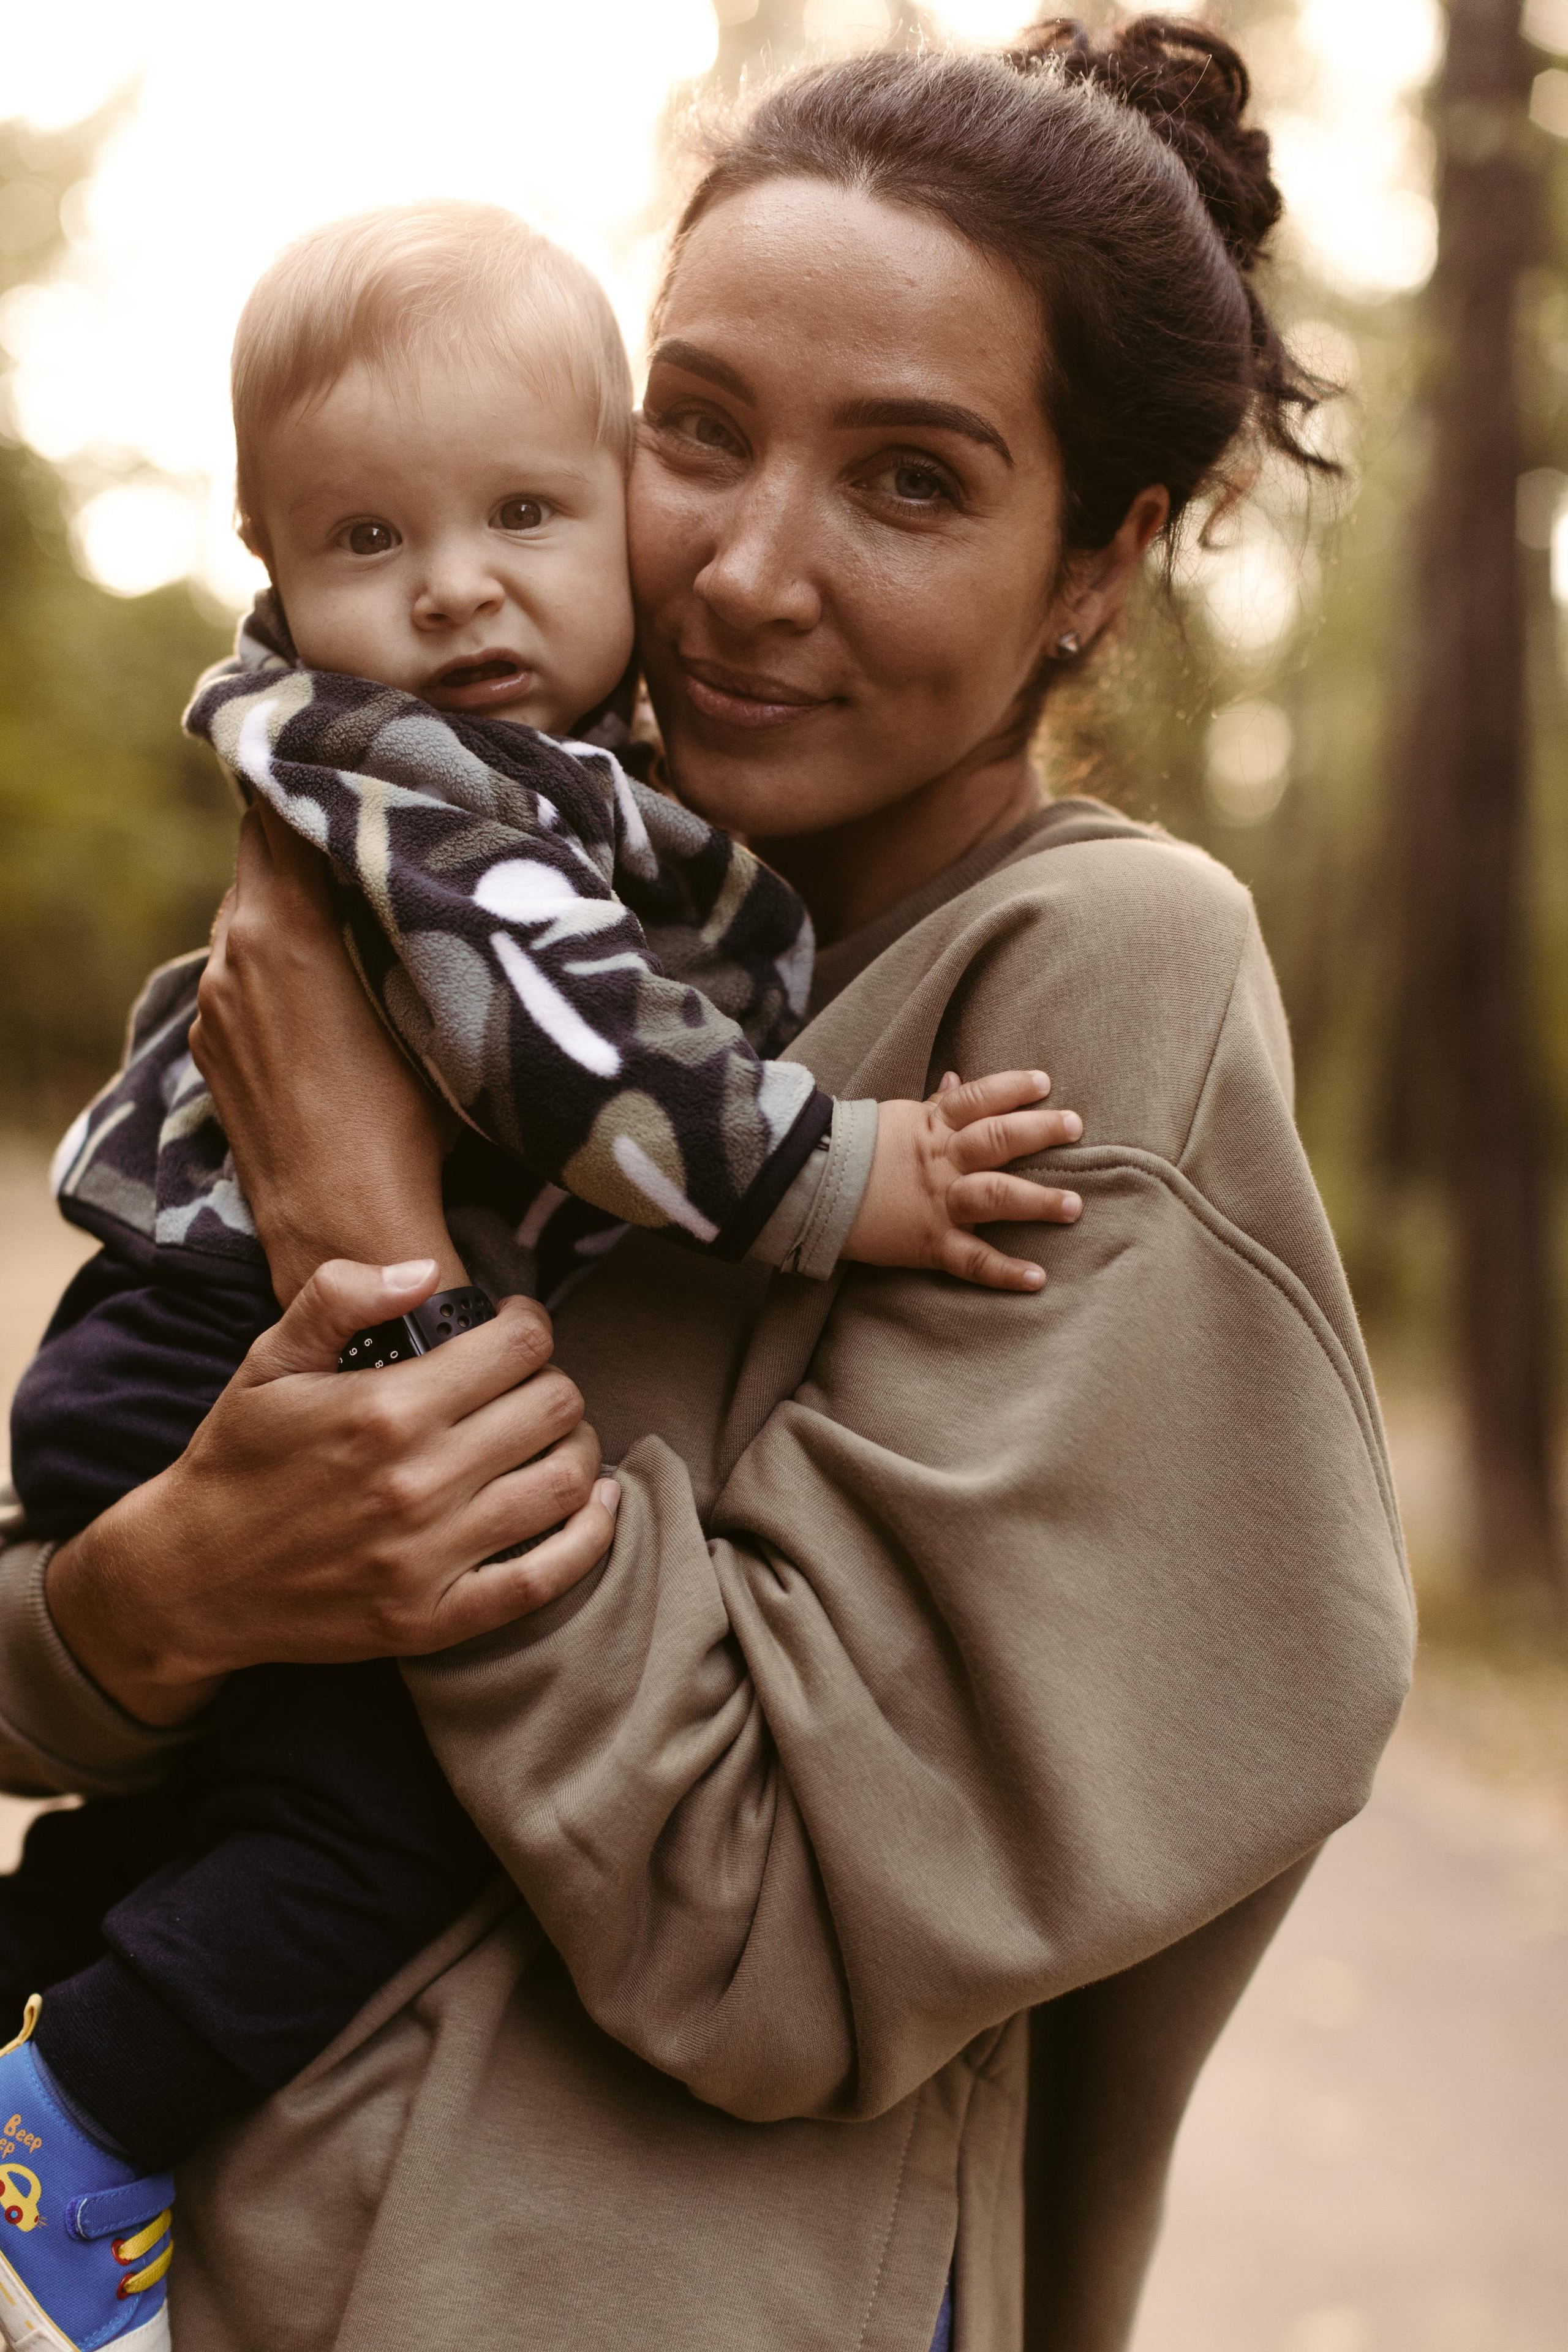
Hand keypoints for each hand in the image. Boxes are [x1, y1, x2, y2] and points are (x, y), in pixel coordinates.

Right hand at [45, 1258, 619, 1726]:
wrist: (190, 1577)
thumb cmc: (237, 1459)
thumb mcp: (268, 1360)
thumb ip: (340, 1296)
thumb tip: (424, 1271)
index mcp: (385, 1409)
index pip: (519, 1347)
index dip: (531, 1325)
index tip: (517, 1328)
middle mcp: (418, 1481)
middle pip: (553, 1407)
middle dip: (553, 1381)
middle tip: (529, 1384)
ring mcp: (430, 1557)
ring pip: (564, 1482)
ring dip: (578, 1447)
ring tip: (554, 1434)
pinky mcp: (435, 1619)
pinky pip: (545, 1578)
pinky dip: (589, 1537)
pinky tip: (596, 1502)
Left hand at [190, 802, 460, 1303]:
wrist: (342, 1221)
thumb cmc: (406, 1119)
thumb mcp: (424, 1003)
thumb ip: (405, 924)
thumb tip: (422, 865)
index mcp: (285, 928)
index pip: (277, 809)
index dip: (309, 774)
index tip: (348, 755)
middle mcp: (233, 954)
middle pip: (258, 854)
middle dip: (305, 831)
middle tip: (362, 814)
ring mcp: (214, 1003)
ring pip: (247, 914)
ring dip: (290, 898)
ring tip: (348, 898)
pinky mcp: (211, 1046)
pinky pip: (239, 971)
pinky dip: (273, 956)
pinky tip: (320, 978)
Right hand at [843, 1070, 1083, 1291]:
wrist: (811, 1191)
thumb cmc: (856, 1151)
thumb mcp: (898, 1118)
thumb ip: (936, 1103)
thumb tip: (957, 1077)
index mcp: (933, 1127)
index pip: (979, 1099)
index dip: (1012, 1087)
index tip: (1045, 1082)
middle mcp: (942, 1162)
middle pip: (997, 1140)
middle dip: (1039, 1132)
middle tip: (1074, 1127)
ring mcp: (939, 1203)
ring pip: (994, 1197)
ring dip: (1037, 1202)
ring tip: (1074, 1206)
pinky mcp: (931, 1243)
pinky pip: (973, 1260)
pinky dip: (1005, 1271)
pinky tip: (1038, 1277)